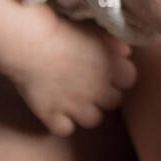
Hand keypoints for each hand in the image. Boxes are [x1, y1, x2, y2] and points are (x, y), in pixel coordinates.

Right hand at [3, 7, 137, 135]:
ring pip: (94, 120)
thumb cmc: (63, 30)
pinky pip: (65, 129)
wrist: (31, 42)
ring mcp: (76, 105)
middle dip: (105, 95)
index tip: (110, 71)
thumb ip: (115, 43)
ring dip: (87, 112)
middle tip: (91, 85)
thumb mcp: (95, 30)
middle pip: (114, 102)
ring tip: (76, 100)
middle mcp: (98, 90)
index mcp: (112, 67)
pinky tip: (57, 111)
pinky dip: (62, 123)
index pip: (130, 80)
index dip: (120, 76)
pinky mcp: (52, 115)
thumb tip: (127, 53)